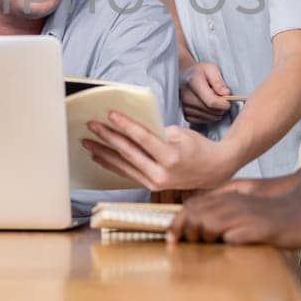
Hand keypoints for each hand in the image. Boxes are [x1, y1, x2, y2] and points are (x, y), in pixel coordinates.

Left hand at [83, 111, 231, 191]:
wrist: (214, 169)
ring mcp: (156, 184)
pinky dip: (112, 165)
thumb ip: (155, 133)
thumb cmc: (198, 147)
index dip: (125, 125)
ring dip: (103, 153)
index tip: (110, 114)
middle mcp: (162, 174)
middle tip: (91, 126)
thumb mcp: (180, 134)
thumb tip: (130, 129)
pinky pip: (128, 174)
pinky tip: (99, 157)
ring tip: (87, 142)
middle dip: (107, 138)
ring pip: (124, 166)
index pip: (143, 139)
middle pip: (128, 153)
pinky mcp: (152, 187)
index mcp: (171, 157)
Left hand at [167, 170, 300, 247]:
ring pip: (207, 225)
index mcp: (226, 198)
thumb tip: (200, 217)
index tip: (172, 242)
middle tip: (189, 251)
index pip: (189, 209)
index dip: (177, 226)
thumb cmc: (275, 205)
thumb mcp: (245, 199)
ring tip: (207, 254)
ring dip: (202, 241)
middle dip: (186, 235)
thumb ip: (223, 205)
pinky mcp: (258, 230)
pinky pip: (232, 238)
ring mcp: (244, 216)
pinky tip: (226, 255)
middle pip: (194, 217)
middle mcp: (231, 205)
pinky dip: (224, 247)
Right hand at [180, 61, 233, 124]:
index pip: (212, 101)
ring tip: (215, 101)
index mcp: (193, 82)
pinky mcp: (185, 115)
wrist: (184, 78)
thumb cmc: (199, 72)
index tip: (229, 101)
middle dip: (222, 107)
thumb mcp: (211, 69)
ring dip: (216, 112)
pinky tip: (209, 107)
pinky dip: (210, 116)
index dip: (224, 103)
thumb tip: (226, 94)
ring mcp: (184, 107)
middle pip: (211, 110)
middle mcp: (186, 96)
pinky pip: (204, 121)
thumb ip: (219, 81)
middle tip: (223, 99)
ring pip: (209, 117)